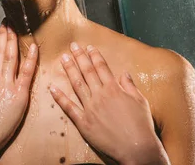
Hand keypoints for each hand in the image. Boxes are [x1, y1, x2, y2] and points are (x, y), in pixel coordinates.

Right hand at [0, 21, 37, 161]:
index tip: (0, 30)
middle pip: (1, 51)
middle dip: (5, 35)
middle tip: (9, 22)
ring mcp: (7, 85)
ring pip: (12, 57)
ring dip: (14, 41)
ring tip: (17, 28)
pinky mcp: (19, 95)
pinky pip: (27, 73)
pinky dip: (31, 59)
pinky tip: (33, 47)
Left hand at [50, 43, 168, 164]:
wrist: (137, 148)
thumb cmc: (142, 126)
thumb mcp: (140, 101)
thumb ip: (130, 86)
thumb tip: (124, 73)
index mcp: (114, 89)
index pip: (102, 68)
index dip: (94, 56)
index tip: (88, 47)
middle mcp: (100, 95)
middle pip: (87, 72)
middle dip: (79, 57)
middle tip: (72, 46)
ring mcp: (90, 109)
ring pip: (77, 85)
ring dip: (70, 70)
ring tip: (63, 58)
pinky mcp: (84, 123)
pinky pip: (69, 108)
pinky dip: (60, 97)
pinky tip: (52, 88)